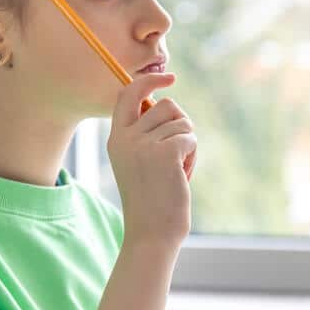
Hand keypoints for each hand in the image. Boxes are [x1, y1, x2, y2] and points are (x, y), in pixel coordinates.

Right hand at [107, 73, 197, 247]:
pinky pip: (190, 138)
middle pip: (167, 106)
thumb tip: (169, 105)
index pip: (128, 94)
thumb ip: (146, 135)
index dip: (149, 81)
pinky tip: (182, 177)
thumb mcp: (139, 162)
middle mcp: (126, 137)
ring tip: (176, 171)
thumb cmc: (151, 199)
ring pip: (183, 123)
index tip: (170, 77)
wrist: (151, 232)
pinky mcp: (165, 153)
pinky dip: (193, 156)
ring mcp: (144, 145)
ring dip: (188, 145)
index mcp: (116, 138)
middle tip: (177, 156)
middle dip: (180, 126)